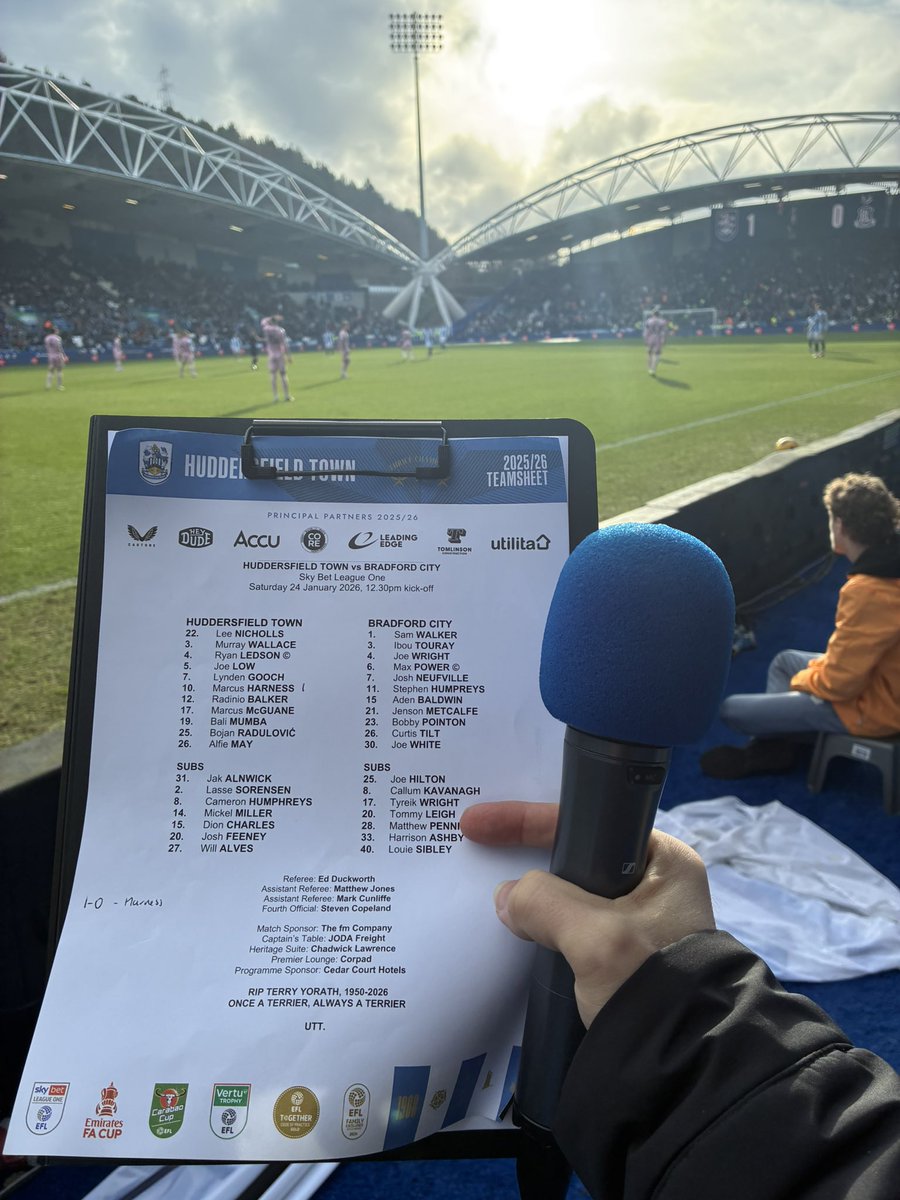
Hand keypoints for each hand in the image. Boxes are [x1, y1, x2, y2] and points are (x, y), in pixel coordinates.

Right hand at [460, 802, 714, 1027]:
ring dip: (535, 893)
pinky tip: (516, 924)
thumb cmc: (651, 984)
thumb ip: (543, 902)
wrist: (685, 1068)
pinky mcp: (625, 954)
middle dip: (529, 854)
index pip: (588, 822)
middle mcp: (656, 883)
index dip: (527, 819)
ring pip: (573, 891)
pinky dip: (544, 920)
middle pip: (577, 854)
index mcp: (663, 861)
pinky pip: (574, 922)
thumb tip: (507, 898)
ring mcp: (641, 921)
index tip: (478, 822)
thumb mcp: (594, 937)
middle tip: (480, 847)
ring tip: (489, 886)